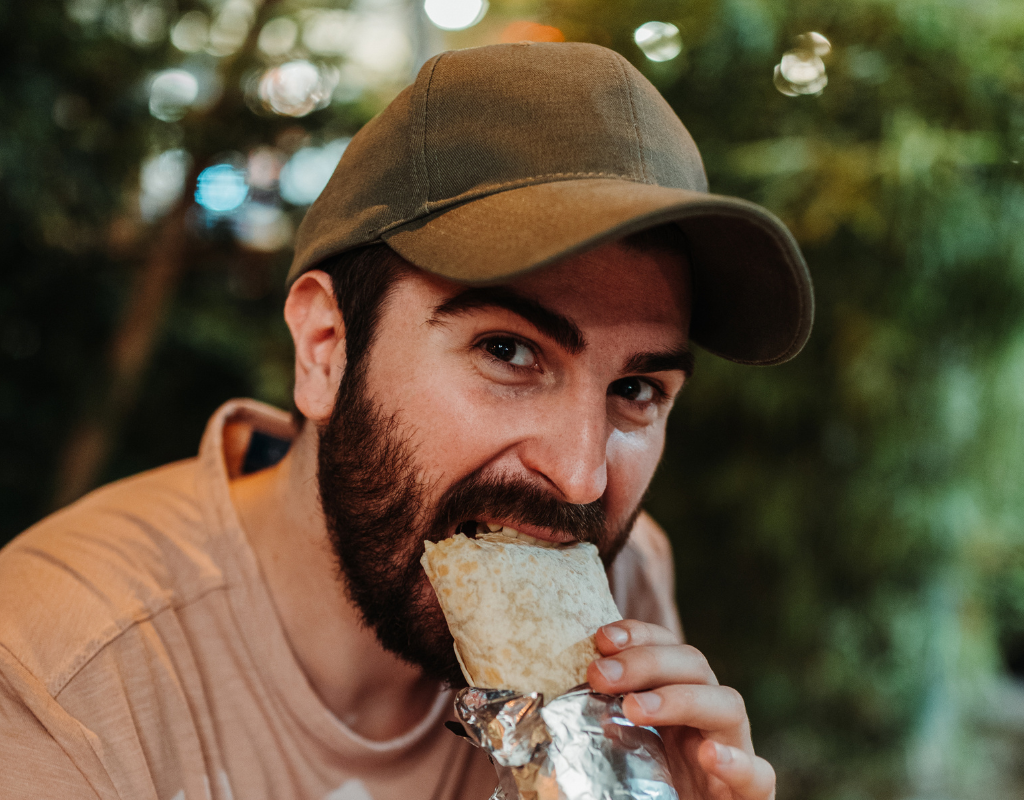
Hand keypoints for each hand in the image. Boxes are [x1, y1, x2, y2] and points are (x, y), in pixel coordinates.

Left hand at [586, 620, 774, 799]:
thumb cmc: (635, 791)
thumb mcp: (609, 754)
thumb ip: (587, 727)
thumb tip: (533, 710)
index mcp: (675, 699)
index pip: (665, 646)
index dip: (637, 634)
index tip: (599, 638)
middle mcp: (707, 717)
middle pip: (694, 664)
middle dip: (647, 660)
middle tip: (601, 674)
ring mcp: (733, 750)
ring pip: (727, 704)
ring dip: (680, 698)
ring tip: (635, 708)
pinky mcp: (751, 794)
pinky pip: (759, 774)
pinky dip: (737, 762)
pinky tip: (709, 756)